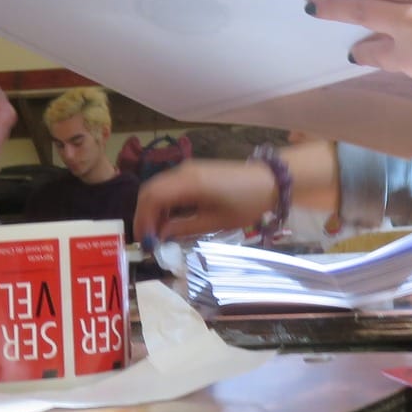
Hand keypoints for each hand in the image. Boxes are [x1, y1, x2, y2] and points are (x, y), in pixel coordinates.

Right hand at [134, 158, 278, 242]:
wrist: (269, 181)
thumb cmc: (245, 203)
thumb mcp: (215, 222)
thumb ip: (184, 228)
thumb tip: (160, 235)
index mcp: (188, 183)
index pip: (152, 198)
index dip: (143, 220)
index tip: (145, 242)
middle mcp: (183, 172)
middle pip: (149, 191)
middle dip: (143, 215)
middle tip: (146, 239)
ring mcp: (188, 169)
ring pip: (157, 187)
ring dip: (152, 209)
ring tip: (156, 233)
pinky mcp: (193, 172)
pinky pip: (169, 185)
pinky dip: (163, 202)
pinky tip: (168, 219)